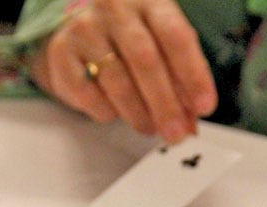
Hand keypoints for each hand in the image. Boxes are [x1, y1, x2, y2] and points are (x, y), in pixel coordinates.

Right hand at [29, 0, 216, 142]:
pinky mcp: (61, 54)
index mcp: (149, 1)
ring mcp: (85, 29)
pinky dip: (107, 111)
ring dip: (138, 113)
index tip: (205, 107)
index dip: (193, 75)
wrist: (78, 31)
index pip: (175, 36)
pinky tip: (116, 111)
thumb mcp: (162, 48)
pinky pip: (88, 94)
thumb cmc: (130, 41)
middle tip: (176, 133)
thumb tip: (191, 122)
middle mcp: (115, 9)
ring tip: (149, 127)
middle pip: (145, 60)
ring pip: (117, 81)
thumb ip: (181, 80)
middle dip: (165, 104)